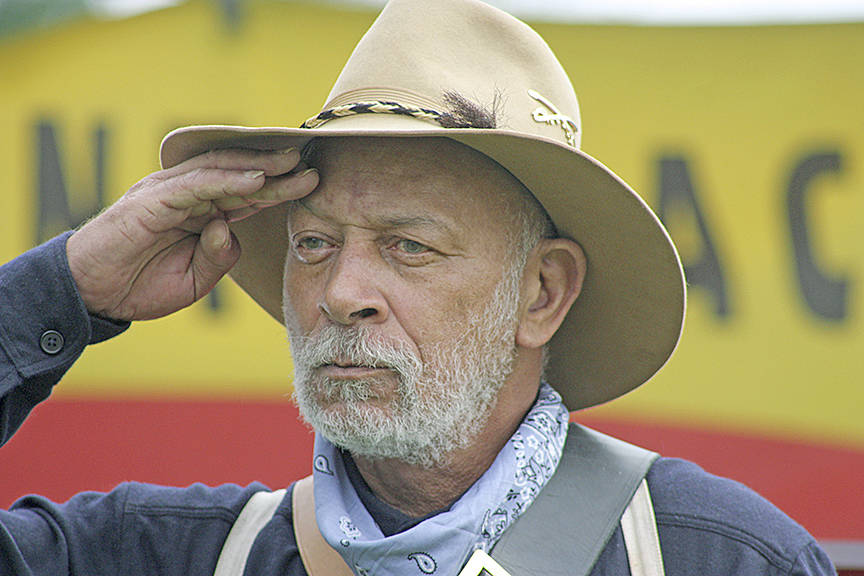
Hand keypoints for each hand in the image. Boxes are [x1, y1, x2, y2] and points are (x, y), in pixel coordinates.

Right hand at [66, 147, 317, 320]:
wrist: (91, 294)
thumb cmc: (140, 284)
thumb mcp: (195, 279)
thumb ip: (220, 256)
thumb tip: (232, 230)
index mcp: (202, 213)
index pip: (248, 195)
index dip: (280, 188)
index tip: (313, 183)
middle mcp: (188, 196)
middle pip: (240, 175)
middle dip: (277, 170)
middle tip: (312, 163)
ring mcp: (169, 194)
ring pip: (220, 171)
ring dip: (257, 166)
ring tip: (290, 163)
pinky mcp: (151, 200)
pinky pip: (195, 185)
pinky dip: (226, 180)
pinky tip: (255, 180)